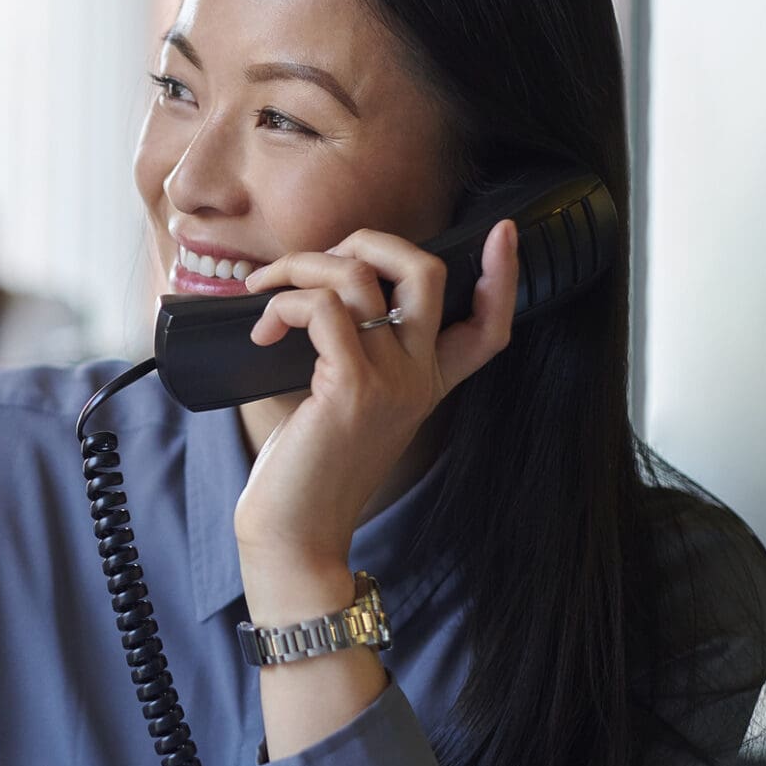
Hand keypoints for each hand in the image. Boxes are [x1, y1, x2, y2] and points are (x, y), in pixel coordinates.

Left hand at [230, 221, 519, 589]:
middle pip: (427, 272)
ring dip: (300, 267)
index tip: (502, 232)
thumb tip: (313, 295)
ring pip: (360, 276)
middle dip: (367, 241)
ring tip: (263, 293)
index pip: (490, 326)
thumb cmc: (306, 468)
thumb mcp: (342, 404)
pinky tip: (262, 332)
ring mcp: (391, 381)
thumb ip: (350, 353)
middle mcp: (419, 378)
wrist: (295, 533)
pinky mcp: (352, 388)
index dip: (503, 275)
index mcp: (426, 382)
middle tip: (314, 261)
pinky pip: (324, 308)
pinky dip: (285, 303)